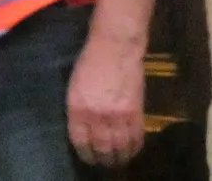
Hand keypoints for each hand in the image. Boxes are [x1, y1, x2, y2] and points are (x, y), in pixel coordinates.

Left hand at [67, 36, 145, 167]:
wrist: (115, 48)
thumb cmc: (89, 63)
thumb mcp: (74, 87)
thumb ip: (78, 110)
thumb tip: (84, 129)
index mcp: (77, 108)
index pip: (80, 141)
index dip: (85, 154)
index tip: (88, 158)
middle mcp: (97, 116)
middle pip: (101, 148)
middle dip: (103, 159)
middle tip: (104, 163)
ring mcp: (118, 115)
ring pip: (120, 147)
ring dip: (119, 157)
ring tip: (118, 161)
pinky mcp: (136, 112)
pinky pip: (137, 137)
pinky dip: (135, 147)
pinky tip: (132, 151)